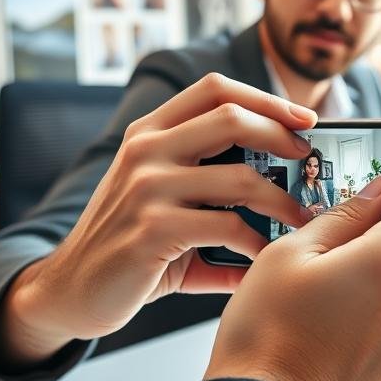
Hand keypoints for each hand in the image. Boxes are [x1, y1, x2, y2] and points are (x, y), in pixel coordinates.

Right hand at [0, 73, 316, 368]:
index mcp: (149, 132)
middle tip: (309, 162)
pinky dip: (258, 243)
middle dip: (283, 137)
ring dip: (283, 202)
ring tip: (304, 220)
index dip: (266, 98)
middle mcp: (145, 150)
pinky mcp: (152, 231)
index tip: (305, 118)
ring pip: (240, 177)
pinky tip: (267, 256)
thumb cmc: (130, 244)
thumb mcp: (161, 198)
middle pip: (232, 117)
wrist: (71, 291)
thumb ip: (212, 185)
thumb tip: (287, 193)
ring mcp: (146, 188)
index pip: (215, 89)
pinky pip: (227, 227)